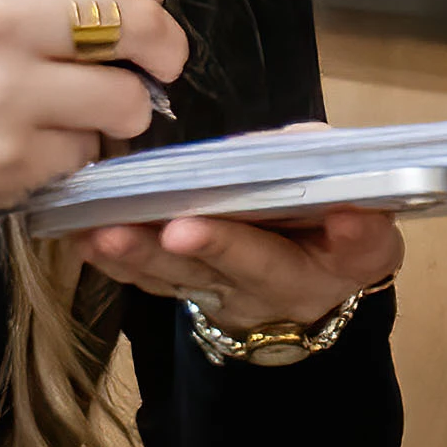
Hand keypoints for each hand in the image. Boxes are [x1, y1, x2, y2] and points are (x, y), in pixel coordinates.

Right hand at [0, 0, 192, 243]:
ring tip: (75, 112)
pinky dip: (70, 156)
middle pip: (142, 24)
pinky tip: (25, 147)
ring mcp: (3, 95)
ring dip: (118, 113)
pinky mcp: (5, 162)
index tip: (137, 7)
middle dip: (163, 51)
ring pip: (128, 101)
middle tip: (150, 68)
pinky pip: (85, 155)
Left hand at [69, 199, 403, 329]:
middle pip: (216, 271)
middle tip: (153, 232)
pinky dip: (115, 259)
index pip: (277, 259)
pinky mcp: (180, 286)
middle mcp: (254, 292)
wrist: (307, 295)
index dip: (236, 243)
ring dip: (135, 255)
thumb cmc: (338, 245)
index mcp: (305, 274)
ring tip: (99, 233)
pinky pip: (145, 277)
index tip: (196, 227)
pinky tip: (81, 236)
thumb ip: (350, 201)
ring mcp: (212, 292)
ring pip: (170, 275)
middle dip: (187, 248)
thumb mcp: (366, 235)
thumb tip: (308, 151)